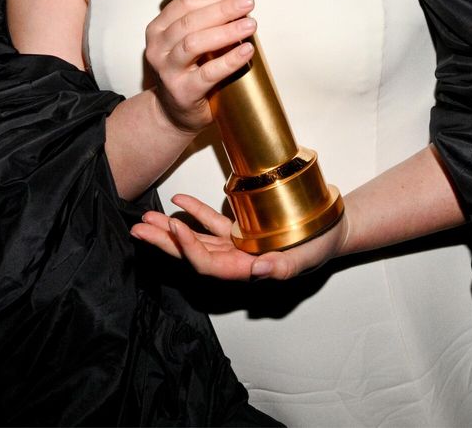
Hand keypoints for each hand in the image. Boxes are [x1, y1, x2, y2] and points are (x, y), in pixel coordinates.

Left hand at [131, 193, 348, 280]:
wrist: (333, 230)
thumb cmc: (321, 246)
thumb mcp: (307, 258)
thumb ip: (283, 267)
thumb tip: (257, 270)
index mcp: (246, 271)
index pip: (208, 265)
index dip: (188, 248)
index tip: (173, 226)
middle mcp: (235, 261)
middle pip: (192, 255)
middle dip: (164, 242)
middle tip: (138, 229)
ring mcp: (235, 246)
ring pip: (196, 239)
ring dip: (171, 228)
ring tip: (146, 218)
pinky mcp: (240, 230)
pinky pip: (212, 224)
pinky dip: (196, 212)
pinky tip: (179, 200)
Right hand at [144, 0, 255, 134]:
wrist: (175, 112)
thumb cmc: (189, 68)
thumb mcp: (196, 36)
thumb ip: (212, 7)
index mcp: (159, 27)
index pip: (186, 2)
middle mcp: (157, 46)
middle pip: (191, 20)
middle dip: (223, 9)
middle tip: (249, 3)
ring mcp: (167, 70)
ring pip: (194, 43)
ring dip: (226, 31)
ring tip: (250, 24)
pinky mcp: (181, 91)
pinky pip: (207, 73)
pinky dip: (229, 60)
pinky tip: (246, 50)